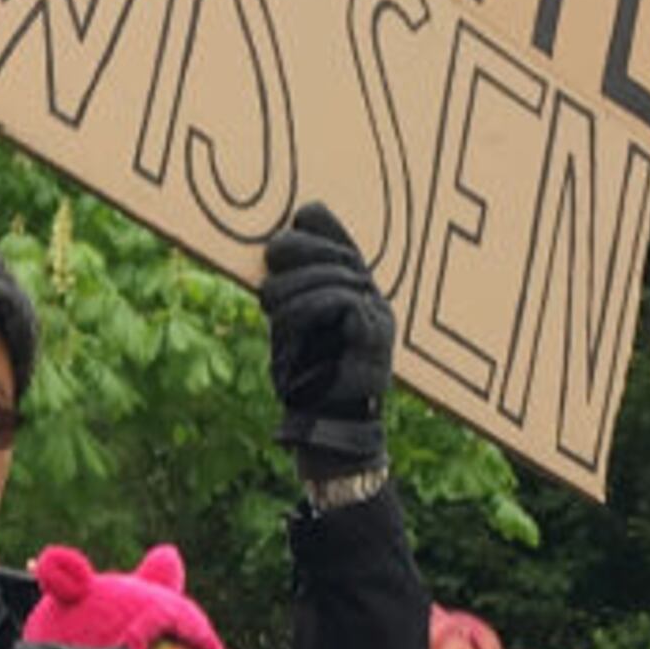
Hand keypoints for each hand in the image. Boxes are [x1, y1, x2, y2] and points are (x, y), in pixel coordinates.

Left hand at [255, 200, 394, 474]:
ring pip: (336, 277)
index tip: (300, 215)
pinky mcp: (376, 338)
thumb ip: (292, 289)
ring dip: (293, 289)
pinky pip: (342, 303)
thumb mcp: (293, 328)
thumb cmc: (307, 382)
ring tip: (269, 308)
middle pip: (338, 255)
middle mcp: (375, 302)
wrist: (327, 433)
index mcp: (357, 294)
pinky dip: (307, 310)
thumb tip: (278, 241)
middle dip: (298, 251)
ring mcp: (379, 320)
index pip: (345, 245)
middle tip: (270, 259)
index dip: (324, 226)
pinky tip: (289, 325)